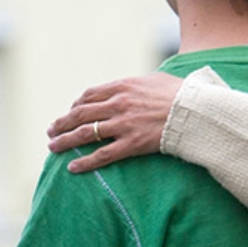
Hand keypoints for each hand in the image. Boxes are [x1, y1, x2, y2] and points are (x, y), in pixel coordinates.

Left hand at [47, 73, 182, 172]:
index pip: (90, 95)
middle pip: (80, 113)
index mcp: (123, 86)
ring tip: (52, 147)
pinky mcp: (131, 144)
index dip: (76, 105)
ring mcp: (123, 124)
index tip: (71, 112)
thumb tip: (137, 86)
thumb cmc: (183, 93)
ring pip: (85, 133)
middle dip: (62, 123)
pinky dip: (85, 161)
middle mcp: (118, 104)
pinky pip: (102, 155)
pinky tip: (72, 166)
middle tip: (51, 131)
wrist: (197, 111)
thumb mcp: (157, 80)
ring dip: (65, 140)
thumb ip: (140, 84)